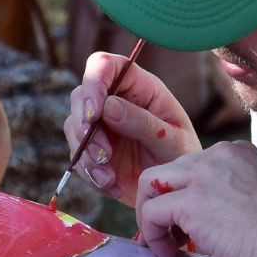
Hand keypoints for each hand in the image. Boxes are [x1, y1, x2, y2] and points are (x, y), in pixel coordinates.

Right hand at [65, 51, 201, 205]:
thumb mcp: (172, 142)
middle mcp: (116, 101)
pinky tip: (111, 184)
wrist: (176, 190)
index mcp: (140, 88)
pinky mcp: (92, 150)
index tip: (96, 112)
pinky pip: (77, 156)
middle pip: (81, 95)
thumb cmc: (182, 158)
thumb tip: (108, 105)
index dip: (94, 81)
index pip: (106, 66)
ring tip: (108, 175)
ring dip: (86, 152)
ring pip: (74, 126)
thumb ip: (144, 123)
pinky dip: (90, 172)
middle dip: (84, 124)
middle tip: (102, 153)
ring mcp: (101, 126)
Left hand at [135, 140, 256, 256]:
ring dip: (151, 218)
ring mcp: (203, 175)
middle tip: (167, 233)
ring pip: (150, 185)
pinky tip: (170, 254)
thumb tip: (202, 218)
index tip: (185, 222)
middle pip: (167, 172)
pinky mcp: (191, 202)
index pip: (191, 166)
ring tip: (166, 245)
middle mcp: (218, 155)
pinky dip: (153, 236)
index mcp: (237, 153)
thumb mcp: (256, 199)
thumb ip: (228, 195)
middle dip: (160, 203)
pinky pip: (151, 213)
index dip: (182, 195)